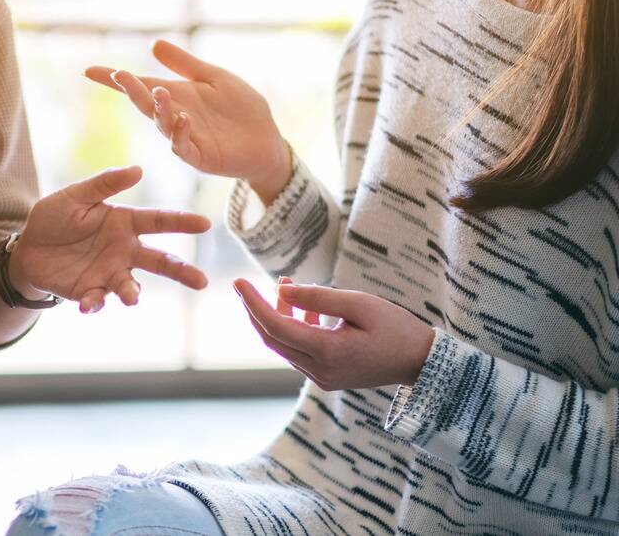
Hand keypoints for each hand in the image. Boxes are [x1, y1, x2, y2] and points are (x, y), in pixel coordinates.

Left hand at [9, 166, 210, 312]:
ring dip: (132, 293)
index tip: (205, 224)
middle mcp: (124, 251)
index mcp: (125, 223)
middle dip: (182, 271)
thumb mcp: (75, 195)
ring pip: (131, 286)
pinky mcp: (91, 291)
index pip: (159, 221)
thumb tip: (138, 170)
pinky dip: (95, 303)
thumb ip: (104, 184)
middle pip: (160, 261)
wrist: (27, 248)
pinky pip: (98, 299)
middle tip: (202, 281)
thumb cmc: (55, 217)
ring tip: (132, 299)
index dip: (182, 222)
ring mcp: (109, 273)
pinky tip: (87, 304)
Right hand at [85, 40, 291, 204]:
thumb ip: (185, 64)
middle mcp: (174, 117)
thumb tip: (154, 44)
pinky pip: (184, 147)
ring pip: (162, 125)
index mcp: (175, 96)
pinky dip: (180, 133)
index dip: (114, 80)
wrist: (266, 139)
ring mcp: (185, 138)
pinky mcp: (200, 157)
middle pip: (145, 103)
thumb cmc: (241, 109)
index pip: (140, 86)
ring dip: (158, 109)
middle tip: (119, 75)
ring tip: (160, 92)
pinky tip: (184, 118)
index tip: (89, 71)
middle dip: (131, 90)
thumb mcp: (214, 78)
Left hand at [233, 278, 435, 390]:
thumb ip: (319, 298)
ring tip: (286, 287)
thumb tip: (282, 290)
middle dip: (257, 310)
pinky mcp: (326, 377)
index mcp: (327, 352)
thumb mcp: (359, 304)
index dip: (253, 303)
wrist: (422, 362)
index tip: (238, 282)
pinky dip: (293, 329)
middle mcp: (319, 370)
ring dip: (278, 316)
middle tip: (249, 285)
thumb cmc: (396, 328)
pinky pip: (298, 352)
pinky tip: (303, 309)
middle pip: (272, 338)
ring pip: (284, 345)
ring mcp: (321, 377)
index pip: (276, 326)